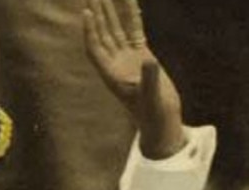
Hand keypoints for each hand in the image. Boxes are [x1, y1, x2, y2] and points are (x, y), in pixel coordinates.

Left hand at [82, 0, 185, 158]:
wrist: (161, 119)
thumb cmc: (153, 112)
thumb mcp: (151, 97)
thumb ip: (149, 79)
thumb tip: (148, 60)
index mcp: (111, 74)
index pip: (95, 48)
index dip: (90, 31)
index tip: (87, 12)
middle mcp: (115, 63)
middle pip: (102, 34)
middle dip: (97, 15)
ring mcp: (128, 58)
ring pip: (116, 30)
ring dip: (110, 13)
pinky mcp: (141, 55)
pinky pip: (134, 31)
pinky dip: (132, 17)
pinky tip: (130, 2)